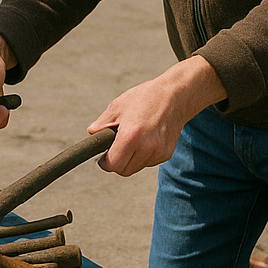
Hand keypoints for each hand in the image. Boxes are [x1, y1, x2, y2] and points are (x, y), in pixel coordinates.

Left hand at [89, 56, 226, 176]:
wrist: (175, 96)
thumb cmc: (145, 98)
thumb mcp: (117, 106)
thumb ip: (102, 124)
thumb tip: (92, 134)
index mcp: (131, 136)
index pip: (113, 165)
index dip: (105, 163)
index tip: (103, 157)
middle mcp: (146, 147)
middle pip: (124, 171)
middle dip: (116, 162)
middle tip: (114, 148)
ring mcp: (158, 152)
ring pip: (136, 167)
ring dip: (130, 159)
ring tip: (132, 138)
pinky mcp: (167, 154)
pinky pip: (148, 162)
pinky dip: (142, 155)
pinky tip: (144, 139)